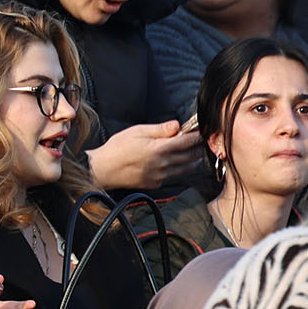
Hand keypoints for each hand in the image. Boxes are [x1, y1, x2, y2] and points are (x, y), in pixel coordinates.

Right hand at [87, 120, 202, 191]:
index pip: (187, 142)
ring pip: (185, 168)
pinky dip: (180, 169)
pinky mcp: (156, 183)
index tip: (203, 131)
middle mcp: (163, 164)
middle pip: (190, 156)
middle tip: (203, 142)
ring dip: (193, 160)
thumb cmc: (117, 147)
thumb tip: (177, 125)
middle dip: (198, 148)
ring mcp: (161, 176)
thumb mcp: (137, 132)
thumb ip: (159, 129)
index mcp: (159, 149)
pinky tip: (180, 163)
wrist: (104, 169)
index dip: (197, 136)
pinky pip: (174, 176)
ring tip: (197, 152)